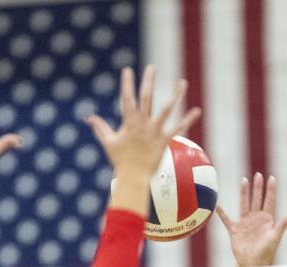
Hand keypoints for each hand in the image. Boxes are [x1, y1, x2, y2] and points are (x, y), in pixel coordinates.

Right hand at [87, 65, 201, 180]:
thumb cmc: (120, 161)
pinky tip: (197, 110)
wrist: (133, 177)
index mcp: (129, 122)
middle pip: (146, 98)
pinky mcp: (164, 141)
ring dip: (175, 95)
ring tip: (182, 82)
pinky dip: (188, 120)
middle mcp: (142, 124)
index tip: (127, 70)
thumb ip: (100, 128)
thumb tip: (89, 118)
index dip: (127, 84)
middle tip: (152, 67)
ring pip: (165, 110)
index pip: (127, 99)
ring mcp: (154, 131)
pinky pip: (178, 128)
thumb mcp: (108, 142)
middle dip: (148, 81)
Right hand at [215, 173, 286, 266]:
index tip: (272, 177)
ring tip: (244, 180)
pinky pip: (226, 219)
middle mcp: (256, 218)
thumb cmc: (266, 252)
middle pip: (257, 199)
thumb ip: (283, 224)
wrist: (252, 264)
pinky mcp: (235, 230)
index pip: (269, 200)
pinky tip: (217, 205)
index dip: (271, 189)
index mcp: (267, 219)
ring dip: (244, 192)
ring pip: (244, 203)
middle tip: (258, 174)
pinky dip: (221, 213)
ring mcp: (245, 223)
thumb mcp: (275, 237)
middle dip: (258, 187)